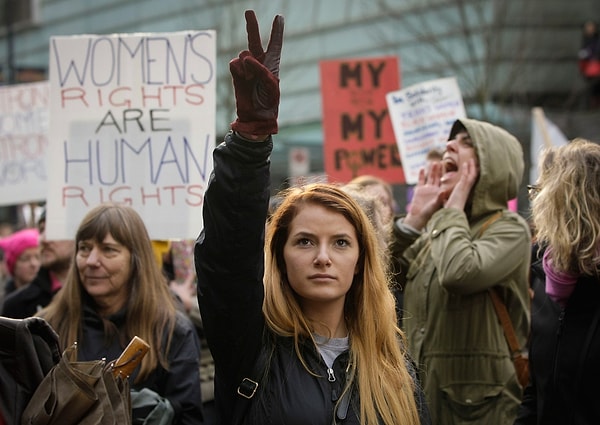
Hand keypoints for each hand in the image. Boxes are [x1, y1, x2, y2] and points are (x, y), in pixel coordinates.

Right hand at [230, 10, 283, 135]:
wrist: (256, 116)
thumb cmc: (268, 101)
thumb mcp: (270, 85)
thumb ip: (260, 69)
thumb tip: (245, 57)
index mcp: (272, 64)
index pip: (275, 44)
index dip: (276, 31)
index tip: (279, 17)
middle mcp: (259, 62)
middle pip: (254, 39)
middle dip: (252, 25)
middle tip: (248, 12)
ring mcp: (246, 67)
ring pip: (244, 53)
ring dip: (248, 65)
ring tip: (252, 80)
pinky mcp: (236, 73)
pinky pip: (235, 63)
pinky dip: (239, 71)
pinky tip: (244, 80)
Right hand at [404, 161, 448, 229]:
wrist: (418, 217)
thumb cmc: (429, 213)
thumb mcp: (435, 204)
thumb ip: (439, 197)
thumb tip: (443, 191)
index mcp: (439, 192)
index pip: (444, 181)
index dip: (446, 174)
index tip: (449, 167)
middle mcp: (433, 190)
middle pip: (437, 177)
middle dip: (439, 169)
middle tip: (441, 161)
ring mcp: (426, 189)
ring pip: (429, 177)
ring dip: (431, 170)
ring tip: (433, 162)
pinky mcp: (419, 190)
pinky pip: (420, 180)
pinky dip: (421, 174)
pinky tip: (422, 168)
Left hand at [445, 158, 477, 209]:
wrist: (452, 213)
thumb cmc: (451, 209)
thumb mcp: (450, 202)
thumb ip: (448, 199)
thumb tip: (445, 200)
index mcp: (464, 192)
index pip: (470, 181)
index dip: (471, 174)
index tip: (471, 168)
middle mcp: (466, 189)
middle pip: (473, 176)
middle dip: (473, 168)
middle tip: (474, 160)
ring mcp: (465, 188)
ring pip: (471, 175)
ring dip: (472, 167)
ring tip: (472, 159)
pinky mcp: (462, 187)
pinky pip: (465, 176)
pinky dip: (466, 170)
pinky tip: (466, 163)